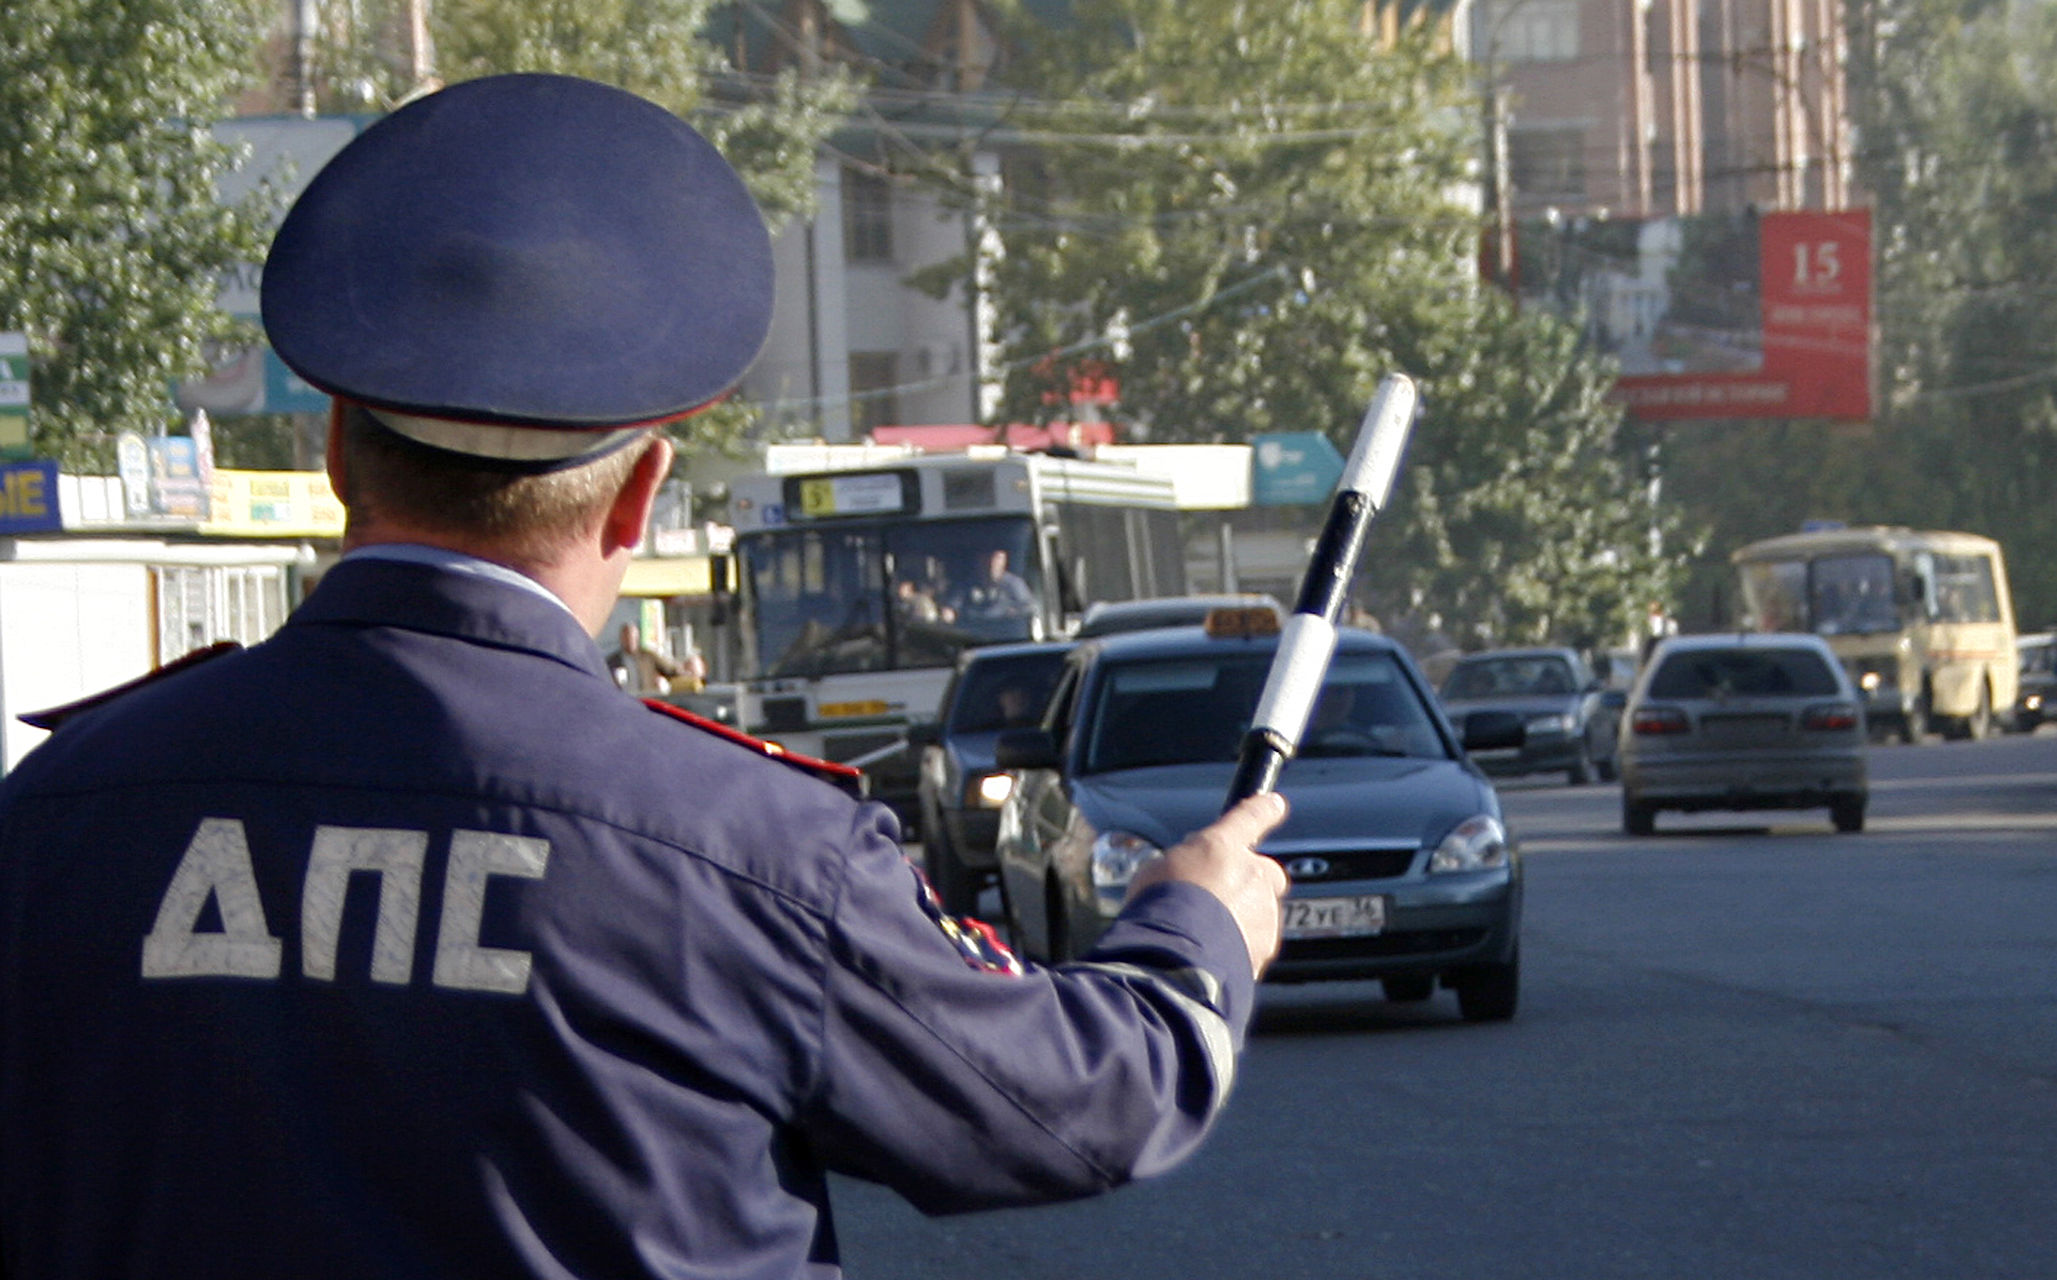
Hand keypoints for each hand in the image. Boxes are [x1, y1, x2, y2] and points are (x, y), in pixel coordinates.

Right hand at [1125, 792, 1289, 979]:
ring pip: (1260, 911)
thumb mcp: (1157, 870)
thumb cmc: (1160, 906)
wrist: (1176, 954)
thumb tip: (1184, 875)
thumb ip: (1182, 866)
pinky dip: (1239, 947)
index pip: (1250, 817)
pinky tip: (1210, 955)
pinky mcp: (1265, 946)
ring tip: (1204, 935)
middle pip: (1263, 873)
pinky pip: (1255, 943)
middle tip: (1217, 898)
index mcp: (1222, 846)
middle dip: (1247, 883)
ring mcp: (1264, 911)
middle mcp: (1252, 873)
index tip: (1274, 804)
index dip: (1264, 810)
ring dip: (1240, 919)